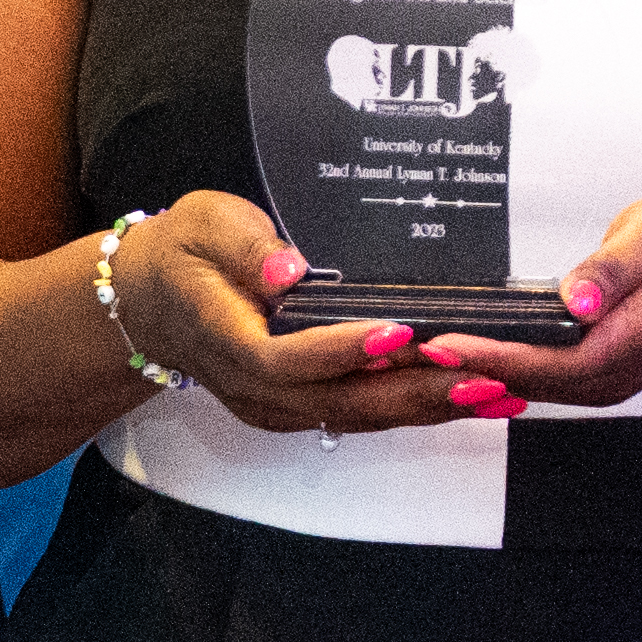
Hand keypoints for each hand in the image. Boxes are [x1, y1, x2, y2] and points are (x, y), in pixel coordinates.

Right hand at [111, 194, 474, 441]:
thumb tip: (290, 271)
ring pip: (355, 417)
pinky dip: (411, 408)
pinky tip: (460, 397)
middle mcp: (252, 387)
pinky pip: (356, 414)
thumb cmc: (183, 254)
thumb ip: (248, 246)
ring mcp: (274, 406)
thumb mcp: (205, 225)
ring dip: (427, 408)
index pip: (287, 358)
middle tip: (482, 377)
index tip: (403, 333)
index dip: (345, 351)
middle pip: (338, 402)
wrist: (149, 301)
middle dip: (416, 393)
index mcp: (225, 339)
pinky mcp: (294, 408)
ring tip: (492, 394)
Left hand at [427, 192, 641, 415]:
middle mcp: (623, 370)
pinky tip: (462, 352)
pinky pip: (545, 380)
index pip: (558, 360)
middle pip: (535, 384)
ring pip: (535, 388)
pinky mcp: (602, 375)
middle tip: (402, 348)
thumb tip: (574, 299)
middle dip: (468, 371)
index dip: (497, 356)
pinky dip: (501, 369)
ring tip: (417, 351)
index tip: (444, 344)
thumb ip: (617, 265)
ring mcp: (612, 379)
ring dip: (477, 374)